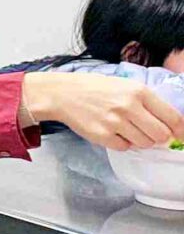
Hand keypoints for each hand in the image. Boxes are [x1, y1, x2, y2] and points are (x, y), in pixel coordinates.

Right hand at [24, 72, 183, 150]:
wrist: (62, 94)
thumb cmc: (95, 89)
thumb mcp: (126, 86)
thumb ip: (148, 103)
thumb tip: (170, 125)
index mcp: (139, 91)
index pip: (172, 117)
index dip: (180, 130)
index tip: (181, 136)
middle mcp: (129, 106)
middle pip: (161, 135)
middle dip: (158, 137)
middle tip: (148, 132)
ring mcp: (115, 122)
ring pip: (144, 143)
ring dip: (139, 140)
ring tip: (126, 129)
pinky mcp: (102, 135)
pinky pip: (124, 147)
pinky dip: (122, 143)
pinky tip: (112, 131)